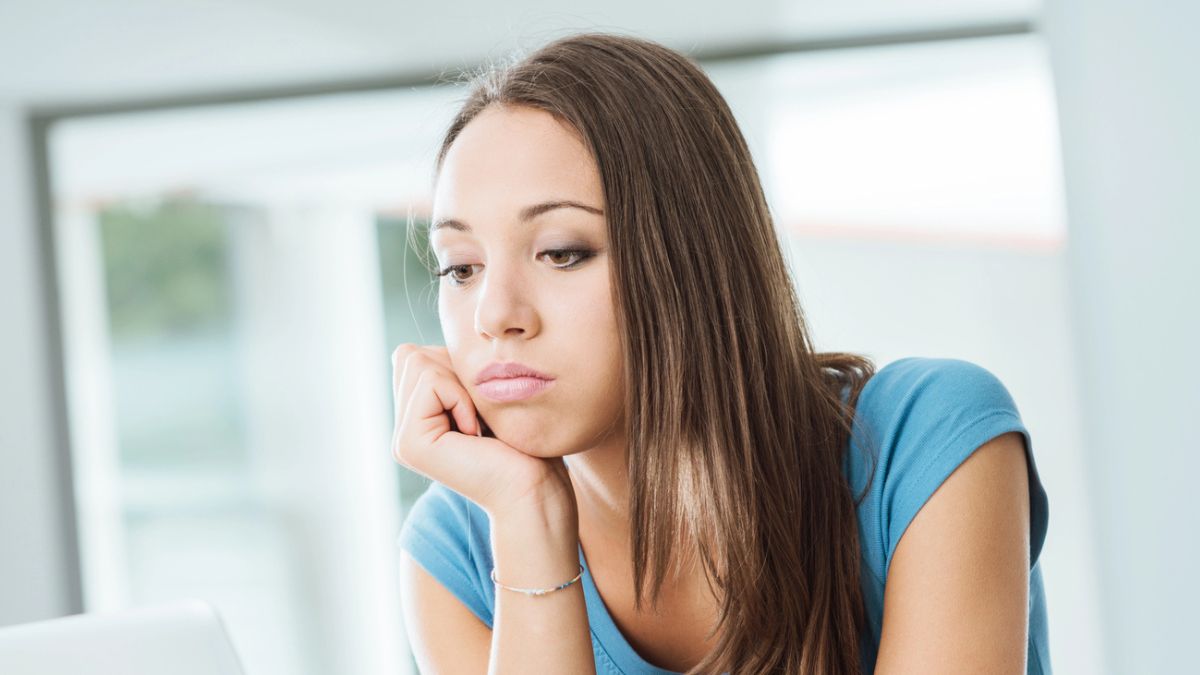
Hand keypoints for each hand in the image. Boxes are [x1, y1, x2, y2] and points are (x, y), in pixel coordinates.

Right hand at [390, 344, 575, 518]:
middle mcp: (403, 431)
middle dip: (454, 372)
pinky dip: (461, 397)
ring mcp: (403, 440)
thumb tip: (425, 346)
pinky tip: (475, 432)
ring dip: (459, 385)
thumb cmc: (522, 441)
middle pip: (411, 356)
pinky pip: (431, 382)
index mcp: (416, 419)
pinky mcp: (410, 444)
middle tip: (479, 416)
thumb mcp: (480, 392)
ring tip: (477, 424)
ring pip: (417, 363)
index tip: (480, 406)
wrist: (535, 486)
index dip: (455, 365)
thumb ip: (449, 370)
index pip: (414, 356)